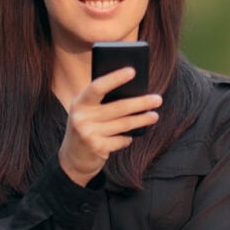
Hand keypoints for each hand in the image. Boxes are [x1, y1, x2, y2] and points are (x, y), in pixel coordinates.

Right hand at [59, 66, 162, 184]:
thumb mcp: (88, 112)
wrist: (72, 159)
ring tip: (154, 116)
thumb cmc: (86, 128)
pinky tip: (130, 136)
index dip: (115, 78)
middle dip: (141, 103)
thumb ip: (102, 102)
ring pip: (124, 124)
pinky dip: (128, 138)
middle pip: (118, 107)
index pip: (97, 87)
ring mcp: (88, 134)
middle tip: (158, 99)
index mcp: (79, 103)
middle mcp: (81, 117)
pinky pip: (121, 140)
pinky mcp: (97, 148)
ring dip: (142, 120)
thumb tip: (135, 92)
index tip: (132, 71)